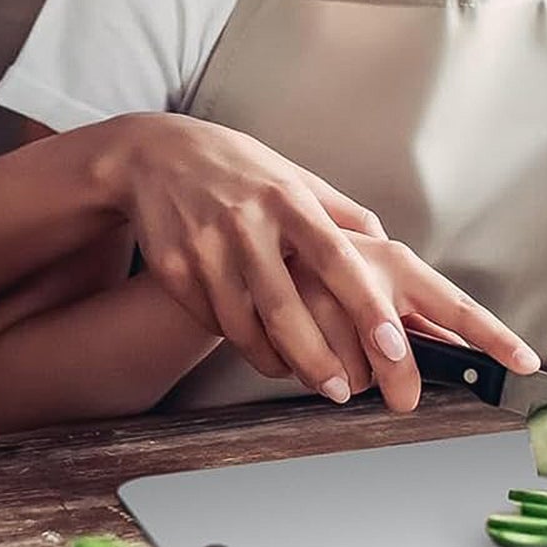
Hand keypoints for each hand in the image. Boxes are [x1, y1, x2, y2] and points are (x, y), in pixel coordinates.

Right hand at [111, 115, 538, 407]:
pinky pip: (212, 323)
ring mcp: (206, 248)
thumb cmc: (241, 169)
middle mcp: (247, 224)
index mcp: (289, 200)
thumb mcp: (293, 176)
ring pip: (244, 328)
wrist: (154, 154)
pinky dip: (239, 342)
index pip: (336, 259)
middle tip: (342, 391)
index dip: (366, 305)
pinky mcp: (173, 269)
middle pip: (285, 308)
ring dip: (275, 361)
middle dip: (317, 360)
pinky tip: (254, 343)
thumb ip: (340, 214)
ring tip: (298, 372)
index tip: (393, 346)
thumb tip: (387, 245)